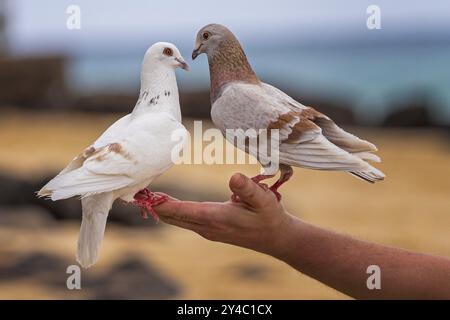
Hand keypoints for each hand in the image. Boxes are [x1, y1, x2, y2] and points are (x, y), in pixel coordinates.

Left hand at [155, 173, 295, 256]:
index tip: (141, 195)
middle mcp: (207, 227)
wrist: (276, 238)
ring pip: (176, 220)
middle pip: (172, 217)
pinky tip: (164, 204)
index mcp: (216, 218)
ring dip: (160, 208)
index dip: (160, 203)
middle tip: (132, 192)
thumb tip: (233, 176)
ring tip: (142, 196)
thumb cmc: (269, 217)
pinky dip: (171, 211)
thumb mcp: (264, 200)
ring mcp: (207, 230)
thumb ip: (248, 189)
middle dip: (153, 205)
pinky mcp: (210, 229)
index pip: (181, 211)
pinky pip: (183, 220)